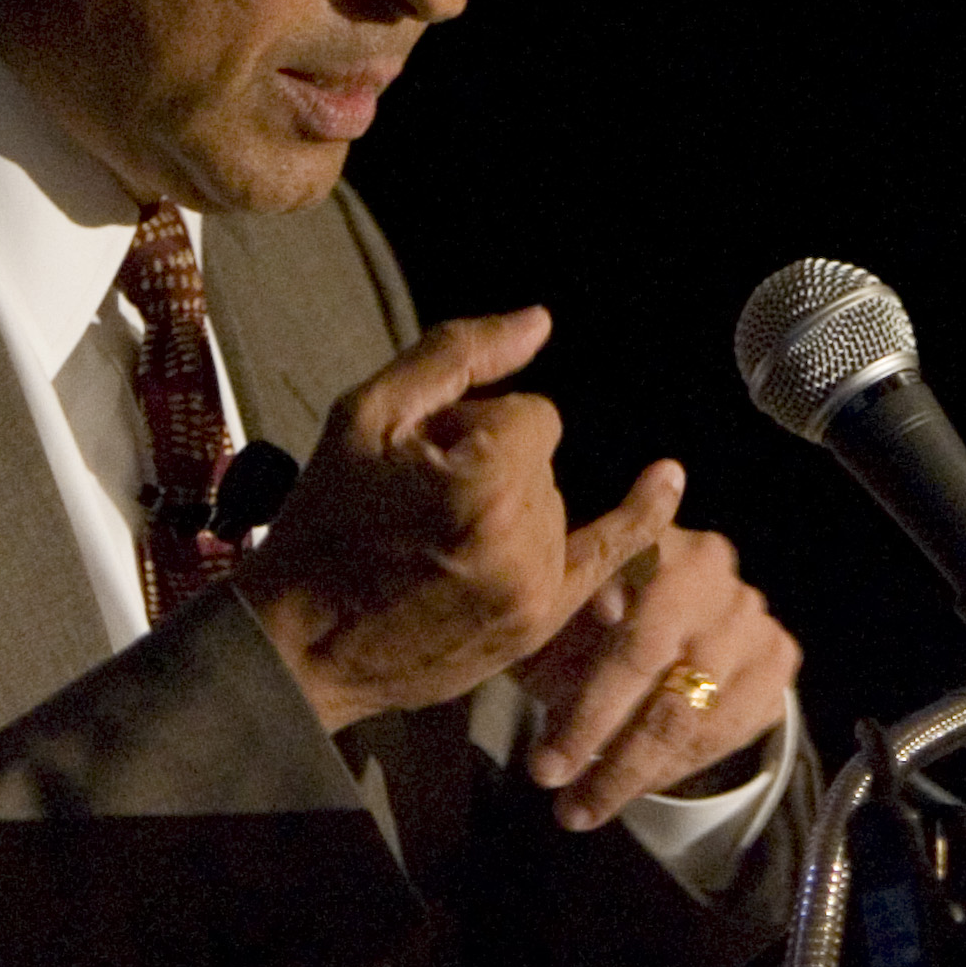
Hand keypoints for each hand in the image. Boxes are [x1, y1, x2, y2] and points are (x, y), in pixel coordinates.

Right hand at [236, 308, 676, 735]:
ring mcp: (539, 589)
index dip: (470, 427)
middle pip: (543, 458)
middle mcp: (524, 538)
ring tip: (435, 542)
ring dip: (509, 506)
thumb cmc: (322, 524)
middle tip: (417, 508)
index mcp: (484, 481)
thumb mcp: (366, 416)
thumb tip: (539, 320)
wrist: (298, 646)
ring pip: (554, 502)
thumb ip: (458, 355)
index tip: (419, 462)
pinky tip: (668, 477)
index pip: (530, 413)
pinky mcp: (541, 623)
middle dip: (490, 466)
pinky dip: (640, 516)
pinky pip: (609, 555)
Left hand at [507, 524, 803, 830]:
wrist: (656, 581)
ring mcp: (761, 629)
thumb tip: (565, 693)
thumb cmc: (589, 598)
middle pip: (677, 705)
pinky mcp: (777, 662)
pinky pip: (730, 735)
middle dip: (616, 767)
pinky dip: (679, 766)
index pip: (636, 658)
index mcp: (672, 560)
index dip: (589, 721)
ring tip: (590, 803)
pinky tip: (638, 779)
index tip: (547, 770)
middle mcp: (728, 593)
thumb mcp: (559, 608)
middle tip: (570, 810)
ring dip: (643, 777)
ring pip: (705, 730)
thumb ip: (560, 638)